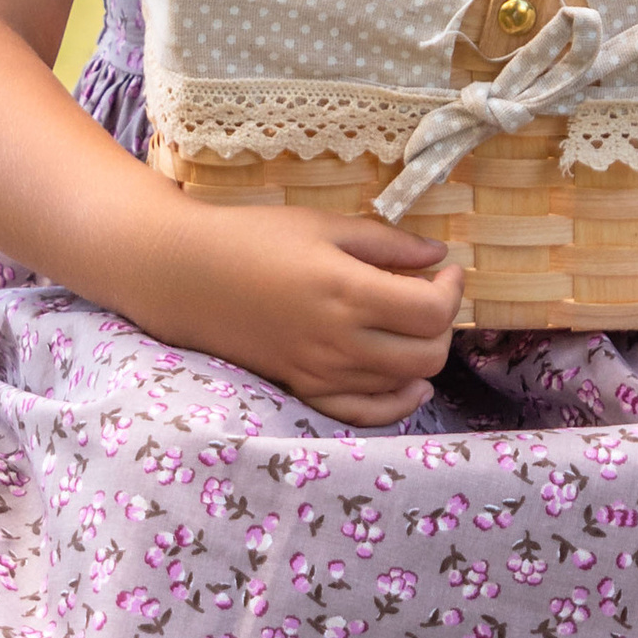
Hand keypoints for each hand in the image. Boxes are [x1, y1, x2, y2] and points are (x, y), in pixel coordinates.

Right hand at [155, 203, 464, 424]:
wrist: (185, 275)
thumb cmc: (252, 238)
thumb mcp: (322, 224)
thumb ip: (386, 243)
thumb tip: (436, 256)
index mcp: (347, 291)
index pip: (431, 311)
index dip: (452, 291)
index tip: (446, 271)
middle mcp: (339, 340)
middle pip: (427, 353)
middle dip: (443, 325)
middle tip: (431, 297)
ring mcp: (320, 372)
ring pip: (403, 383)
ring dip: (424, 357)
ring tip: (415, 328)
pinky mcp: (303, 389)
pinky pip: (364, 414)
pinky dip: (396, 404)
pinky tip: (410, 385)